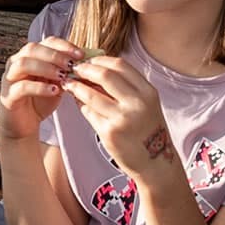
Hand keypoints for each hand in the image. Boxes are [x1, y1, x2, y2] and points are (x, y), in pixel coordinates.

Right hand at [0, 38, 81, 141]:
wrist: (24, 126)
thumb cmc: (40, 102)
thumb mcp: (57, 84)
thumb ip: (66, 73)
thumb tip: (86, 64)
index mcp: (29, 57)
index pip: (46, 42)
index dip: (64, 46)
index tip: (81, 55)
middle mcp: (16, 63)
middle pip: (32, 48)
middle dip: (55, 55)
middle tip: (71, 65)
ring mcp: (9, 79)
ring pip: (23, 64)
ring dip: (45, 67)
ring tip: (62, 77)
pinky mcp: (7, 96)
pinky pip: (22, 86)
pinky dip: (39, 87)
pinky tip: (54, 91)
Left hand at [61, 55, 175, 182]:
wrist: (155, 164)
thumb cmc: (147, 131)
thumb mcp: (145, 104)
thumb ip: (126, 87)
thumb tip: (95, 69)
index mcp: (148, 92)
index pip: (120, 65)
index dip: (100, 60)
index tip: (89, 61)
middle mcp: (137, 103)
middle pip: (104, 75)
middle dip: (85, 70)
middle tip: (74, 70)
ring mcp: (122, 118)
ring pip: (91, 94)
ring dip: (76, 87)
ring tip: (69, 85)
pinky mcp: (109, 133)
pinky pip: (89, 113)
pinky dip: (82, 106)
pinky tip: (80, 104)